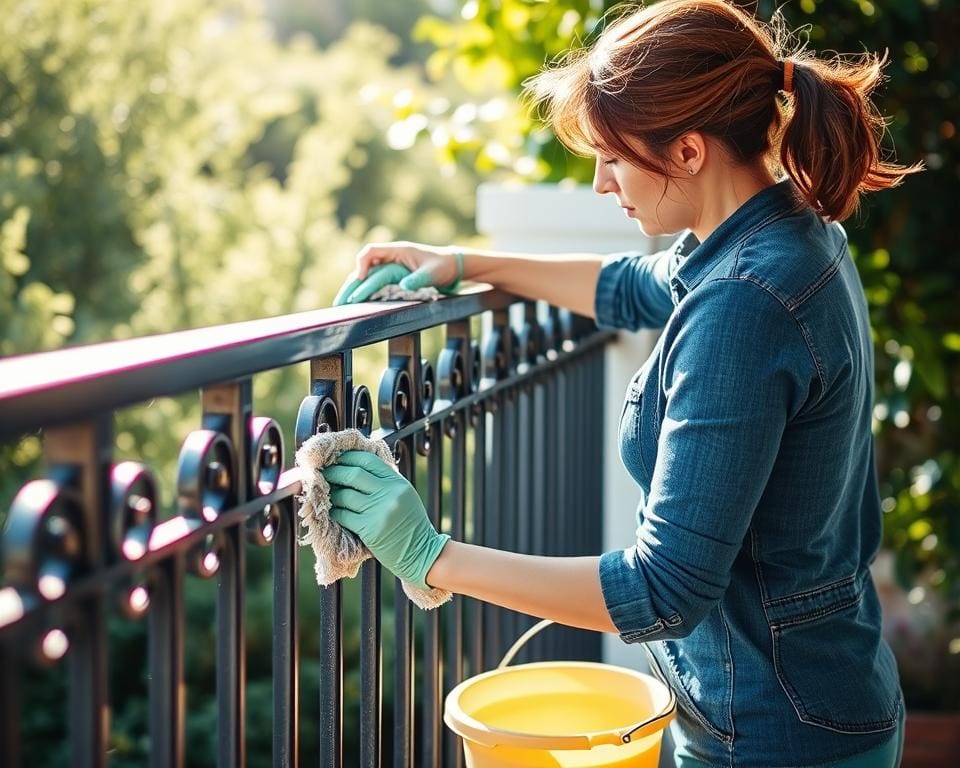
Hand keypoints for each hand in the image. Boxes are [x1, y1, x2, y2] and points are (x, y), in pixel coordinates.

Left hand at [321, 450, 449, 589]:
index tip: (337, 458)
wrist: (422, 553)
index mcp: (398, 483)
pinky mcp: (369, 529)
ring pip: (345, 495)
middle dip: (334, 472)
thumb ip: (385, 482)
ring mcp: (379, 511)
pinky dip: (335, 512)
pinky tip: (333, 512)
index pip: (368, 461)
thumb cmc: (411, 525)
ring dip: (332, 494)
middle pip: (353, 475)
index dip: (348, 457)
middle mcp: (389, 493)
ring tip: (326, 493)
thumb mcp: (405, 496)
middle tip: (323, 473)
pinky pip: (344, 515)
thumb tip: (356, 469)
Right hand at [333, 242, 462, 304]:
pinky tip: (356, 304)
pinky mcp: (392, 277)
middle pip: (364, 266)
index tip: (360, 279)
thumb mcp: (432, 273)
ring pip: (366, 276)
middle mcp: (391, 257)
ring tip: (342, 305)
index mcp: (398, 250)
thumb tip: (404, 285)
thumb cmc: (443, 266)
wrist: (452, 266)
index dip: (362, 263)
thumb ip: (418, 279)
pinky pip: (374, 282)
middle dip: (351, 283)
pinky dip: (364, 291)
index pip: (371, 251)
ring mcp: (390, 267)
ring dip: (354, 288)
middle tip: (340, 300)